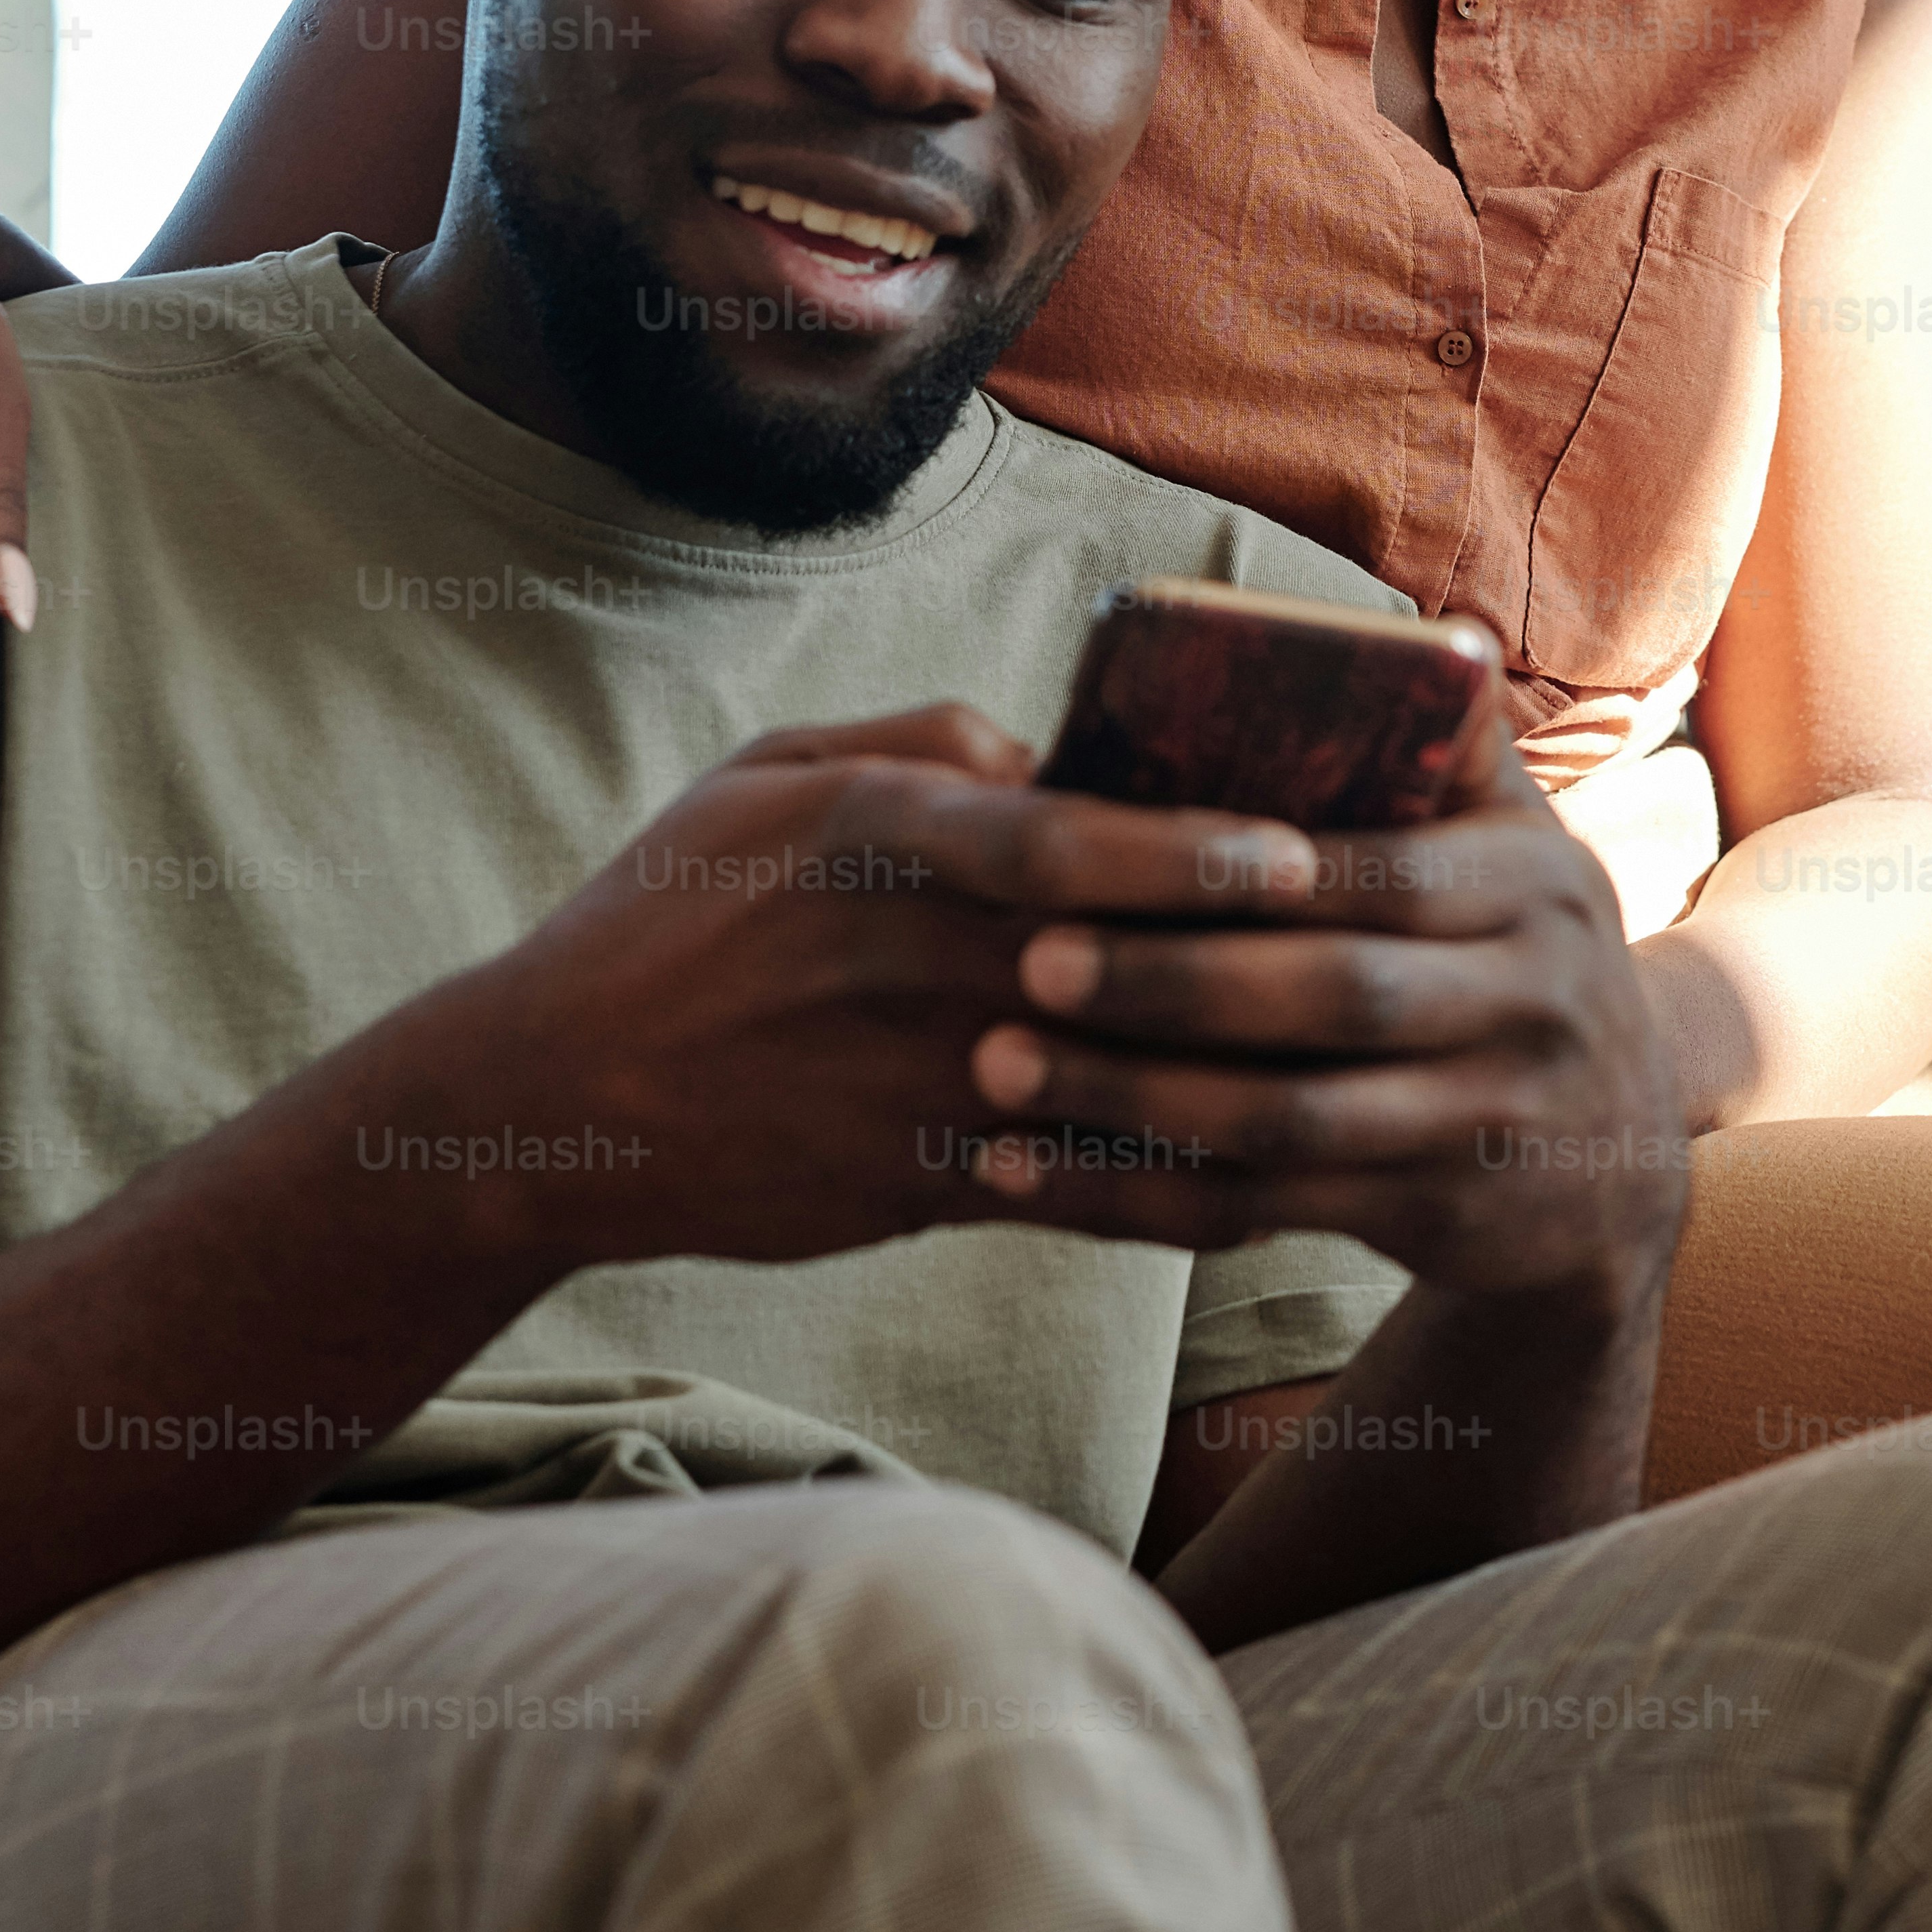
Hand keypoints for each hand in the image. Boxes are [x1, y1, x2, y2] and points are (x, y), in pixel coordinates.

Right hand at [442, 707, 1333, 1271]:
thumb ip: (909, 743)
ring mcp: (907, 1080)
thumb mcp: (759, 779)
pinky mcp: (909, 1180)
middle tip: (1380, 955)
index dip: (1182, 850)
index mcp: (868, 837)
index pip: (1052, 838)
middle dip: (1248, 964)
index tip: (1295, 852)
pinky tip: (1262, 1177)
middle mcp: (898, 958)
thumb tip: (1039, 741)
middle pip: (1113, 964)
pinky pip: (1069, 1190)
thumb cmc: (667, 918)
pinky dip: (1166, 1189)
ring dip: (1237, 1084)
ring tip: (1363, 1073)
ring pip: (1112, 1086)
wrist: (552, 1104)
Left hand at [966, 724, 1691, 1311]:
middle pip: (1332, 994)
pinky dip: (1136, 1200)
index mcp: (1533, 883)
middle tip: (1028, 962)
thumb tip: (1411, 634)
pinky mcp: (1438, 1219)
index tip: (1099, 851)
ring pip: (1291, 1118)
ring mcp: (1490, 1122)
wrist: (1618, 1168)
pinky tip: (1025, 1177)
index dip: (1235, 870)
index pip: (1371, 868)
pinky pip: (1265, 1212)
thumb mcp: (1522, 853)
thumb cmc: (1518, 964)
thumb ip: (1453, 754)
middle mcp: (1530, 999)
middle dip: (1170, 980)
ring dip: (1135, 1098)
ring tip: (1000, 1067)